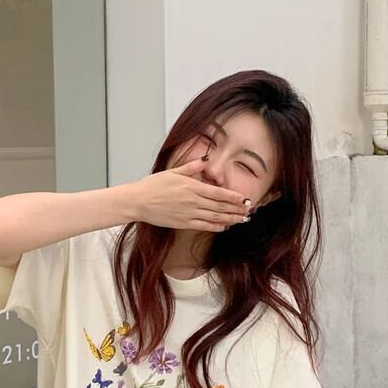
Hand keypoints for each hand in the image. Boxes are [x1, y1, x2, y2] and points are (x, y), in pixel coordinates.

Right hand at [131, 158, 250, 231]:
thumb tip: (204, 160)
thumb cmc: (153, 185)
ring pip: (214, 217)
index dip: (233, 197)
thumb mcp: (173, 171)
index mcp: (192, 187)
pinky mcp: (183, 223)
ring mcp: (189, 213)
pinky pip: (203, 226)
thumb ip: (191, 168)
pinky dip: (215, 226)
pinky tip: (224, 227)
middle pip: (220, 206)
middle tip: (248, 212)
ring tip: (241, 220)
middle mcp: (193, 201)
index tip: (245, 199)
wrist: (138, 201)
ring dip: (230, 219)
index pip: (218, 193)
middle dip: (236, 209)